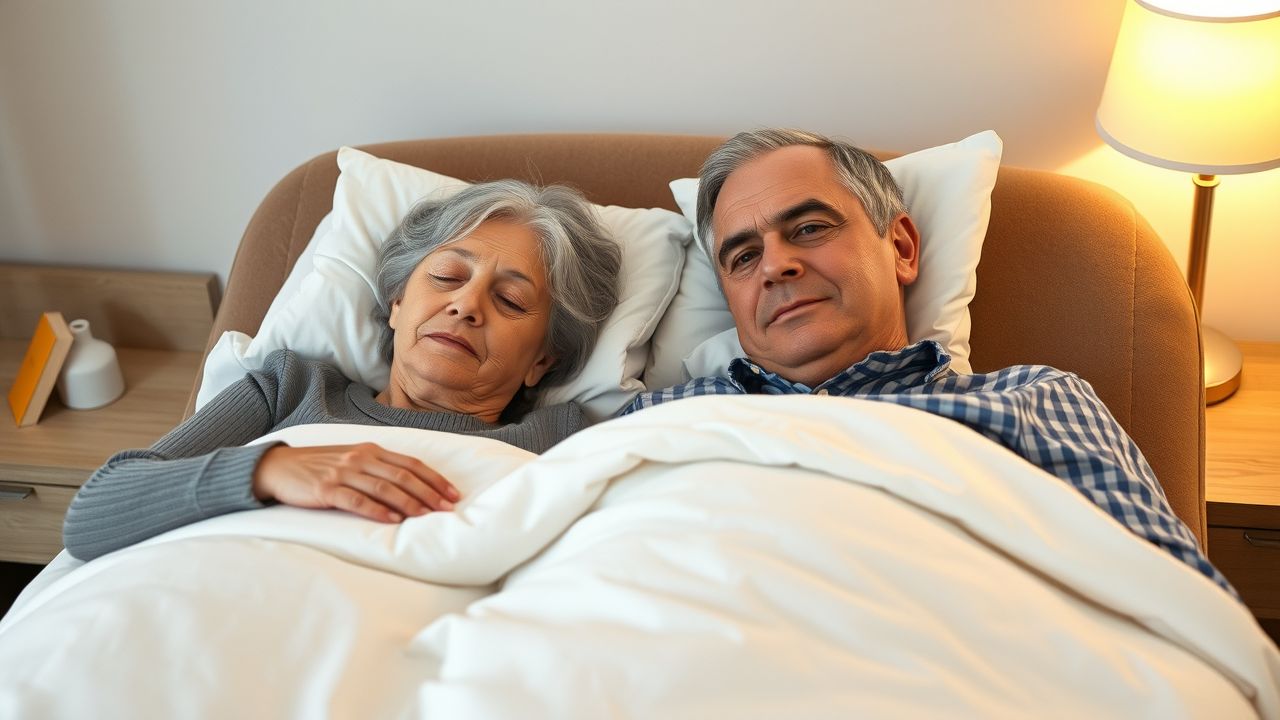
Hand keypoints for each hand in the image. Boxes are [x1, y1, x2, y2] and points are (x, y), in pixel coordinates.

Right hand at [252, 443, 460, 522]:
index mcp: (371, 450)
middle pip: (403, 476)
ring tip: (427, 517)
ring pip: (384, 488)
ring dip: (409, 503)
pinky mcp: (327, 489)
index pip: (411, 464)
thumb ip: (378, 468)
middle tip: (448, 508)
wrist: (279, 467)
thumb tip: (411, 487)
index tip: (453, 493)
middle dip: (429, 493)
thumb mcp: (352, 460)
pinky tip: (392, 520)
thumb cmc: (320, 466)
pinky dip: (377, 510)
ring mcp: (344, 473)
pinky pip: (357, 500)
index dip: (435, 479)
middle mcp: (361, 458)